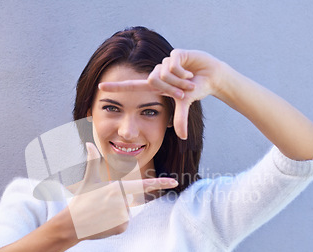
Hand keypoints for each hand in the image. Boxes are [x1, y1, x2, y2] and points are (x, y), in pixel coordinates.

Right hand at [68, 143, 177, 239]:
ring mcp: (122, 216)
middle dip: (117, 203)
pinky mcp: (121, 228)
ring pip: (127, 212)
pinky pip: (124, 224)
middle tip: (101, 206)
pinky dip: (115, 225)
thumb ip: (92, 162)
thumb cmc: (81, 200)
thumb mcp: (88, 180)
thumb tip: (88, 143)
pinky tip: (103, 224)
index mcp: (117, 188)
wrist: (71, 224)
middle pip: (130, 200)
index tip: (174, 181)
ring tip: (101, 214)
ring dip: (115, 214)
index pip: (143, 185)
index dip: (160, 182)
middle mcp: (122, 202)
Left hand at [99, 49, 221, 138]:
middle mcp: (157, 72)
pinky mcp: (176, 53)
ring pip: (164, 73)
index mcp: (155, 84)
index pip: (132, 86)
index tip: (99, 87)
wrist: (212, 76)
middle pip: (152, 81)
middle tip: (184, 91)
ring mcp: (165, 62)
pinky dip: (183, 72)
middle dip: (170, 89)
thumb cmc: (196, 89)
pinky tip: (191, 72)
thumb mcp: (185, 104)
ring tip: (189, 80)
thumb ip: (180, 118)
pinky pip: (173, 65)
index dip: (117, 87)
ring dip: (180, 81)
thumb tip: (182, 137)